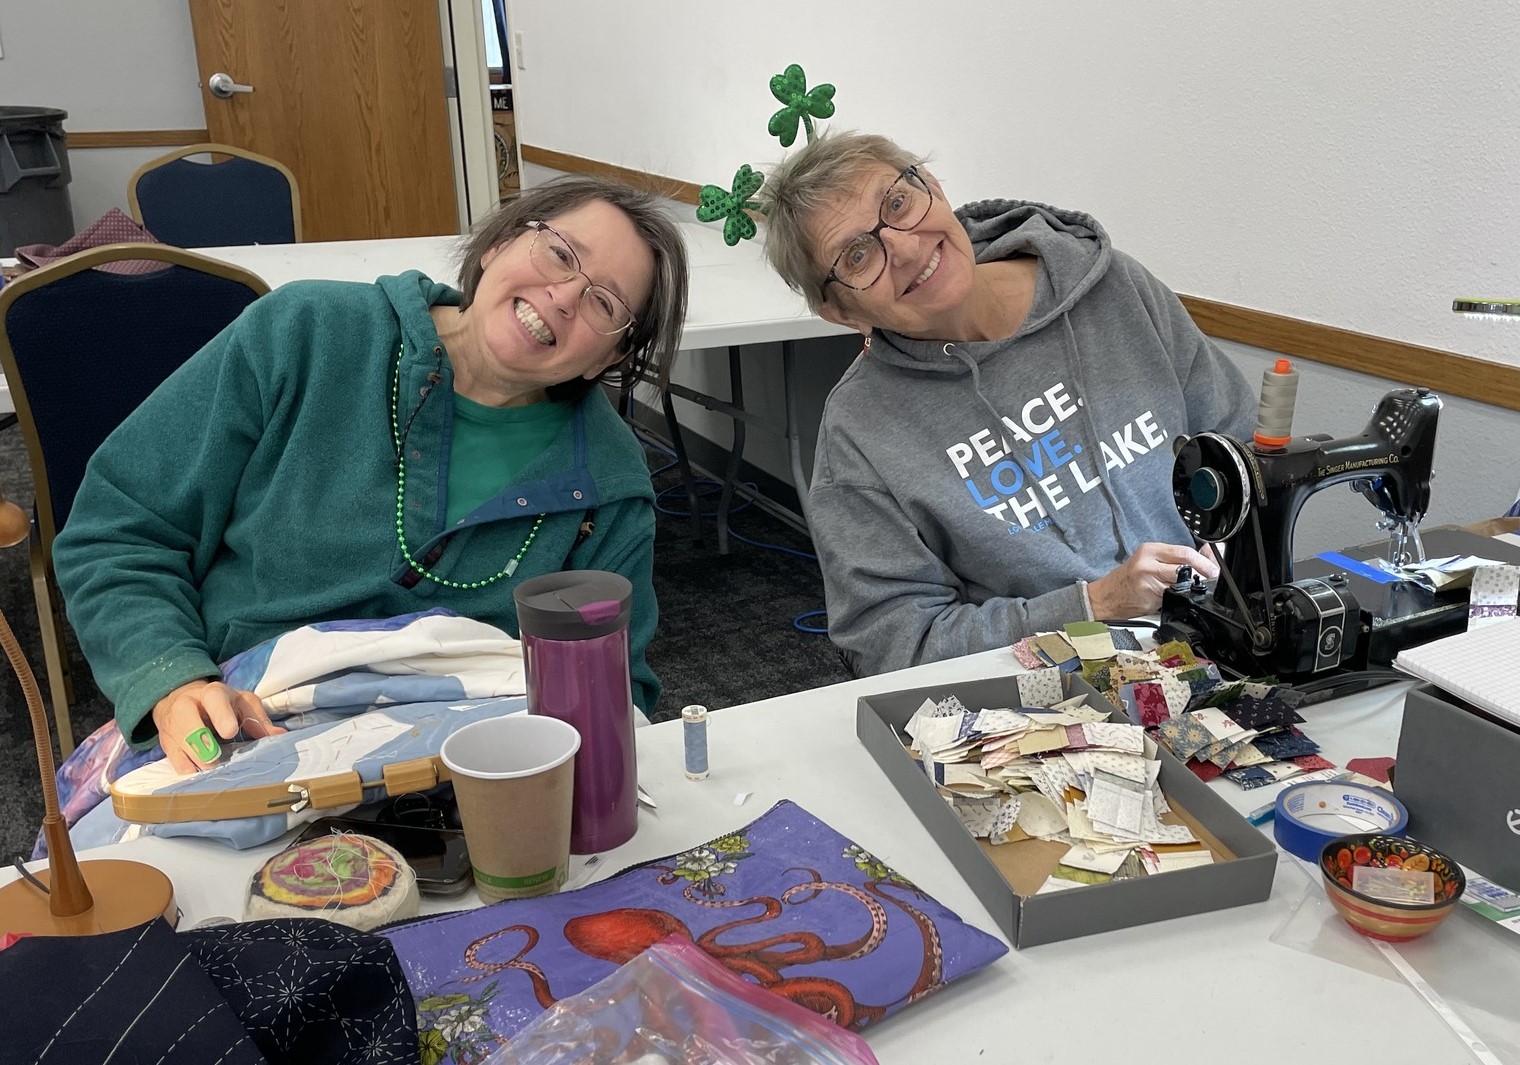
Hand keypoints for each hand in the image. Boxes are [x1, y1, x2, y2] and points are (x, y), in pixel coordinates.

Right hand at [151, 679, 285, 773]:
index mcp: (211, 694)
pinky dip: (187, 771)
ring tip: (213, 773)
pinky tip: (198, 778)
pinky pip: (174, 760)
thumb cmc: (220, 704)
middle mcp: (186, 707)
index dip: (222, 716)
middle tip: (218, 762)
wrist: (180, 699)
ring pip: (180, 745)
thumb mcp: (242, 703)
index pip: (215, 701)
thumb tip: (279, 735)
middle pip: (190, 725)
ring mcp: (173, 726)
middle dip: (204, 745)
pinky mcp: (166, 744)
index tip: (229, 732)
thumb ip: (258, 719)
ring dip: (197, 761)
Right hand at [1086, 542, 1218, 621]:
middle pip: (1185, 568)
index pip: (1184, 552)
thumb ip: (1175, 558)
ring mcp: (1148, 581)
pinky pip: (1171, 599)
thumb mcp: (1149, 560)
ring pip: (1181, 585)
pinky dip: (1174, 600)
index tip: (1213, 571)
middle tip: (1207, 582)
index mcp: (1150, 550)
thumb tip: (1206, 553)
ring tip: (1183, 591)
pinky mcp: (1148, 597)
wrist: (1105, 597)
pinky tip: (1167, 600)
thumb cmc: (1128, 579)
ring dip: (1187, 590)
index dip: (1203, 562)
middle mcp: (1148, 563)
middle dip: (1200, 577)